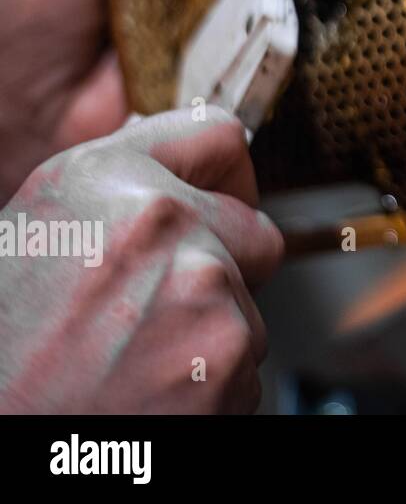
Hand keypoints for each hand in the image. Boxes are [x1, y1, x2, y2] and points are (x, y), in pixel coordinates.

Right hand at [0, 108, 283, 412]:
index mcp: (110, 178)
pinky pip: (245, 369)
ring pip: (249, 310)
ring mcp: (204, 294)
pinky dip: (207, 387)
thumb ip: (127, 181)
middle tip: (151, 307)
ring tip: (131, 358)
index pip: (224, 136)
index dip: (222, 179)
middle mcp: (165, 224)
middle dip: (224, 269)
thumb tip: (195, 169)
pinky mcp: (227, 364)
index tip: (215, 203)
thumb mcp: (45, 223)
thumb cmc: (4, 340)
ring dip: (208, 334)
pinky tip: (145, 392)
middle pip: (257, 236)